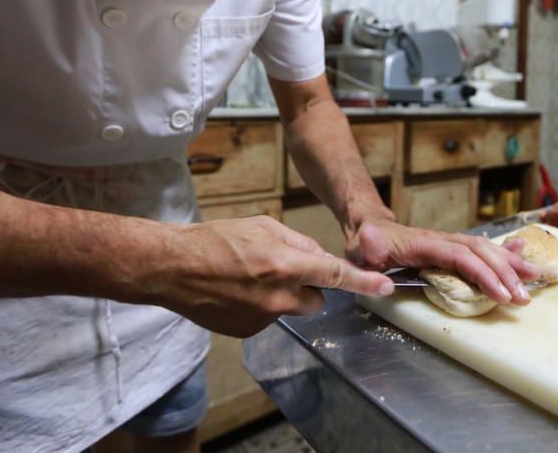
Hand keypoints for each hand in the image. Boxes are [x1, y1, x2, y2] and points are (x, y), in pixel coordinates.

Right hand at [157, 216, 393, 336]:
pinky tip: (239, 292)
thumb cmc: (214, 241)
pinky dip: (261, 307)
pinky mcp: (247, 331)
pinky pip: (268, 319)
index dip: (363, 282)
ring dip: (283, 296)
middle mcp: (277, 297)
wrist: (172, 268)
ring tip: (251, 278)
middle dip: (308, 286)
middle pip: (316, 298)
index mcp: (284, 265)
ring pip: (291, 309)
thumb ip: (297, 242)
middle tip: (282, 269)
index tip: (385, 288)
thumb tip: (319, 256)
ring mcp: (262, 318)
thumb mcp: (262, 226)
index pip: (335, 275)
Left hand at [346, 219, 540, 305]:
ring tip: (535, 277)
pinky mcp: (452, 247)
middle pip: (480, 252)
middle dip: (505, 273)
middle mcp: (442, 239)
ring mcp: (449, 242)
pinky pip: (481, 248)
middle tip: (524, 296)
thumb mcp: (360, 252)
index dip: (483, 274)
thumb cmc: (365, 246)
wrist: (368, 227)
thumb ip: (367, 260)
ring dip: (510, 263)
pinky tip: (523, 252)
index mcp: (424, 244)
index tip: (501, 294)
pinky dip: (504, 250)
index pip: (460, 257)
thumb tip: (381, 273)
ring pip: (485, 249)